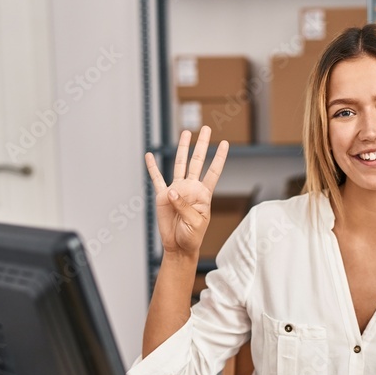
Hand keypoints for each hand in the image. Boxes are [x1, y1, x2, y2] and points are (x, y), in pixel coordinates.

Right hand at [145, 126, 228, 257]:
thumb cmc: (192, 236)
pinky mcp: (162, 196)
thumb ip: (184, 206)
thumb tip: (172, 190)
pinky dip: (152, 167)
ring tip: (186, 133)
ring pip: (179, 164)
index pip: (213, 171)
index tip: (225, 143)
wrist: (178, 246)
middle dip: (201, 144)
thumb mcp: (194, 222)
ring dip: (182, 148)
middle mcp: (190, 188)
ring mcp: (176, 190)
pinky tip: (150, 155)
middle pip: (197, 161)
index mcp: (203, 194)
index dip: (219, 158)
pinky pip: (157, 178)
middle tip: (205, 128)